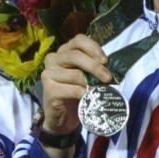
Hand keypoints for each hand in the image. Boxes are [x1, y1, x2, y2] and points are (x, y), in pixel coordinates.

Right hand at [38, 35, 110, 155]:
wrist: (62, 117)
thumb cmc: (76, 93)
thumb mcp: (85, 76)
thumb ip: (93, 67)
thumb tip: (110, 67)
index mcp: (64, 52)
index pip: (78, 40)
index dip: (93, 48)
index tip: (105, 61)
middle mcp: (53, 59)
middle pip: (76, 56)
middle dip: (95, 67)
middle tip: (108, 78)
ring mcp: (48, 74)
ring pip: (75, 74)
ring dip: (91, 83)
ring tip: (99, 91)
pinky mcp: (49, 90)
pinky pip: (72, 90)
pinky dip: (83, 94)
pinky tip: (87, 98)